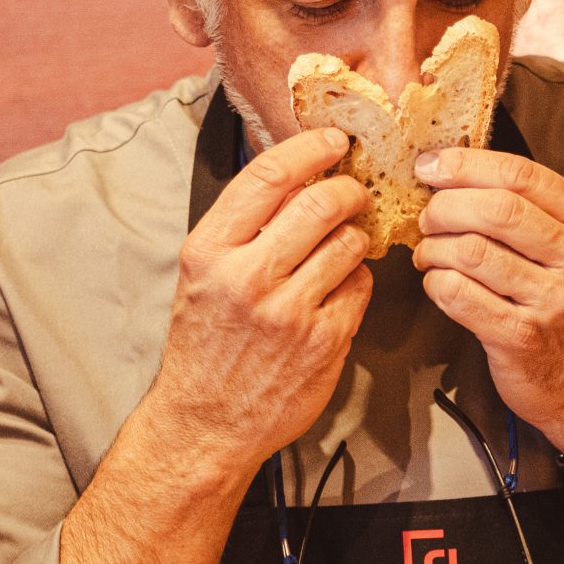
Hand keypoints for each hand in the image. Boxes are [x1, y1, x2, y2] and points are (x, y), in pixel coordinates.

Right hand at [145, 127, 374, 469]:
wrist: (206, 423)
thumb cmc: (206, 342)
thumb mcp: (202, 274)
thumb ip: (242, 226)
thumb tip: (297, 175)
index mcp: (210, 251)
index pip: (268, 177)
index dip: (309, 149)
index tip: (333, 140)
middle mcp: (247, 277)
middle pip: (320, 203)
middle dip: (347, 190)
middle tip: (353, 193)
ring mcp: (289, 312)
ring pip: (350, 243)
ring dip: (356, 236)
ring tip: (344, 245)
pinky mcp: (324, 342)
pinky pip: (361, 287)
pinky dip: (358, 281)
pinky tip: (339, 289)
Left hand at [409, 146, 563, 455]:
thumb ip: (526, 207)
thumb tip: (450, 169)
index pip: (521, 174)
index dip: (465, 165)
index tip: (431, 165)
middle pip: (495, 208)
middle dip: (444, 207)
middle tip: (427, 217)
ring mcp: (554, 301)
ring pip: (471, 251)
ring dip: (434, 248)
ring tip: (429, 253)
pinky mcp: (522, 337)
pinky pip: (460, 295)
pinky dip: (436, 283)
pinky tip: (438, 283)